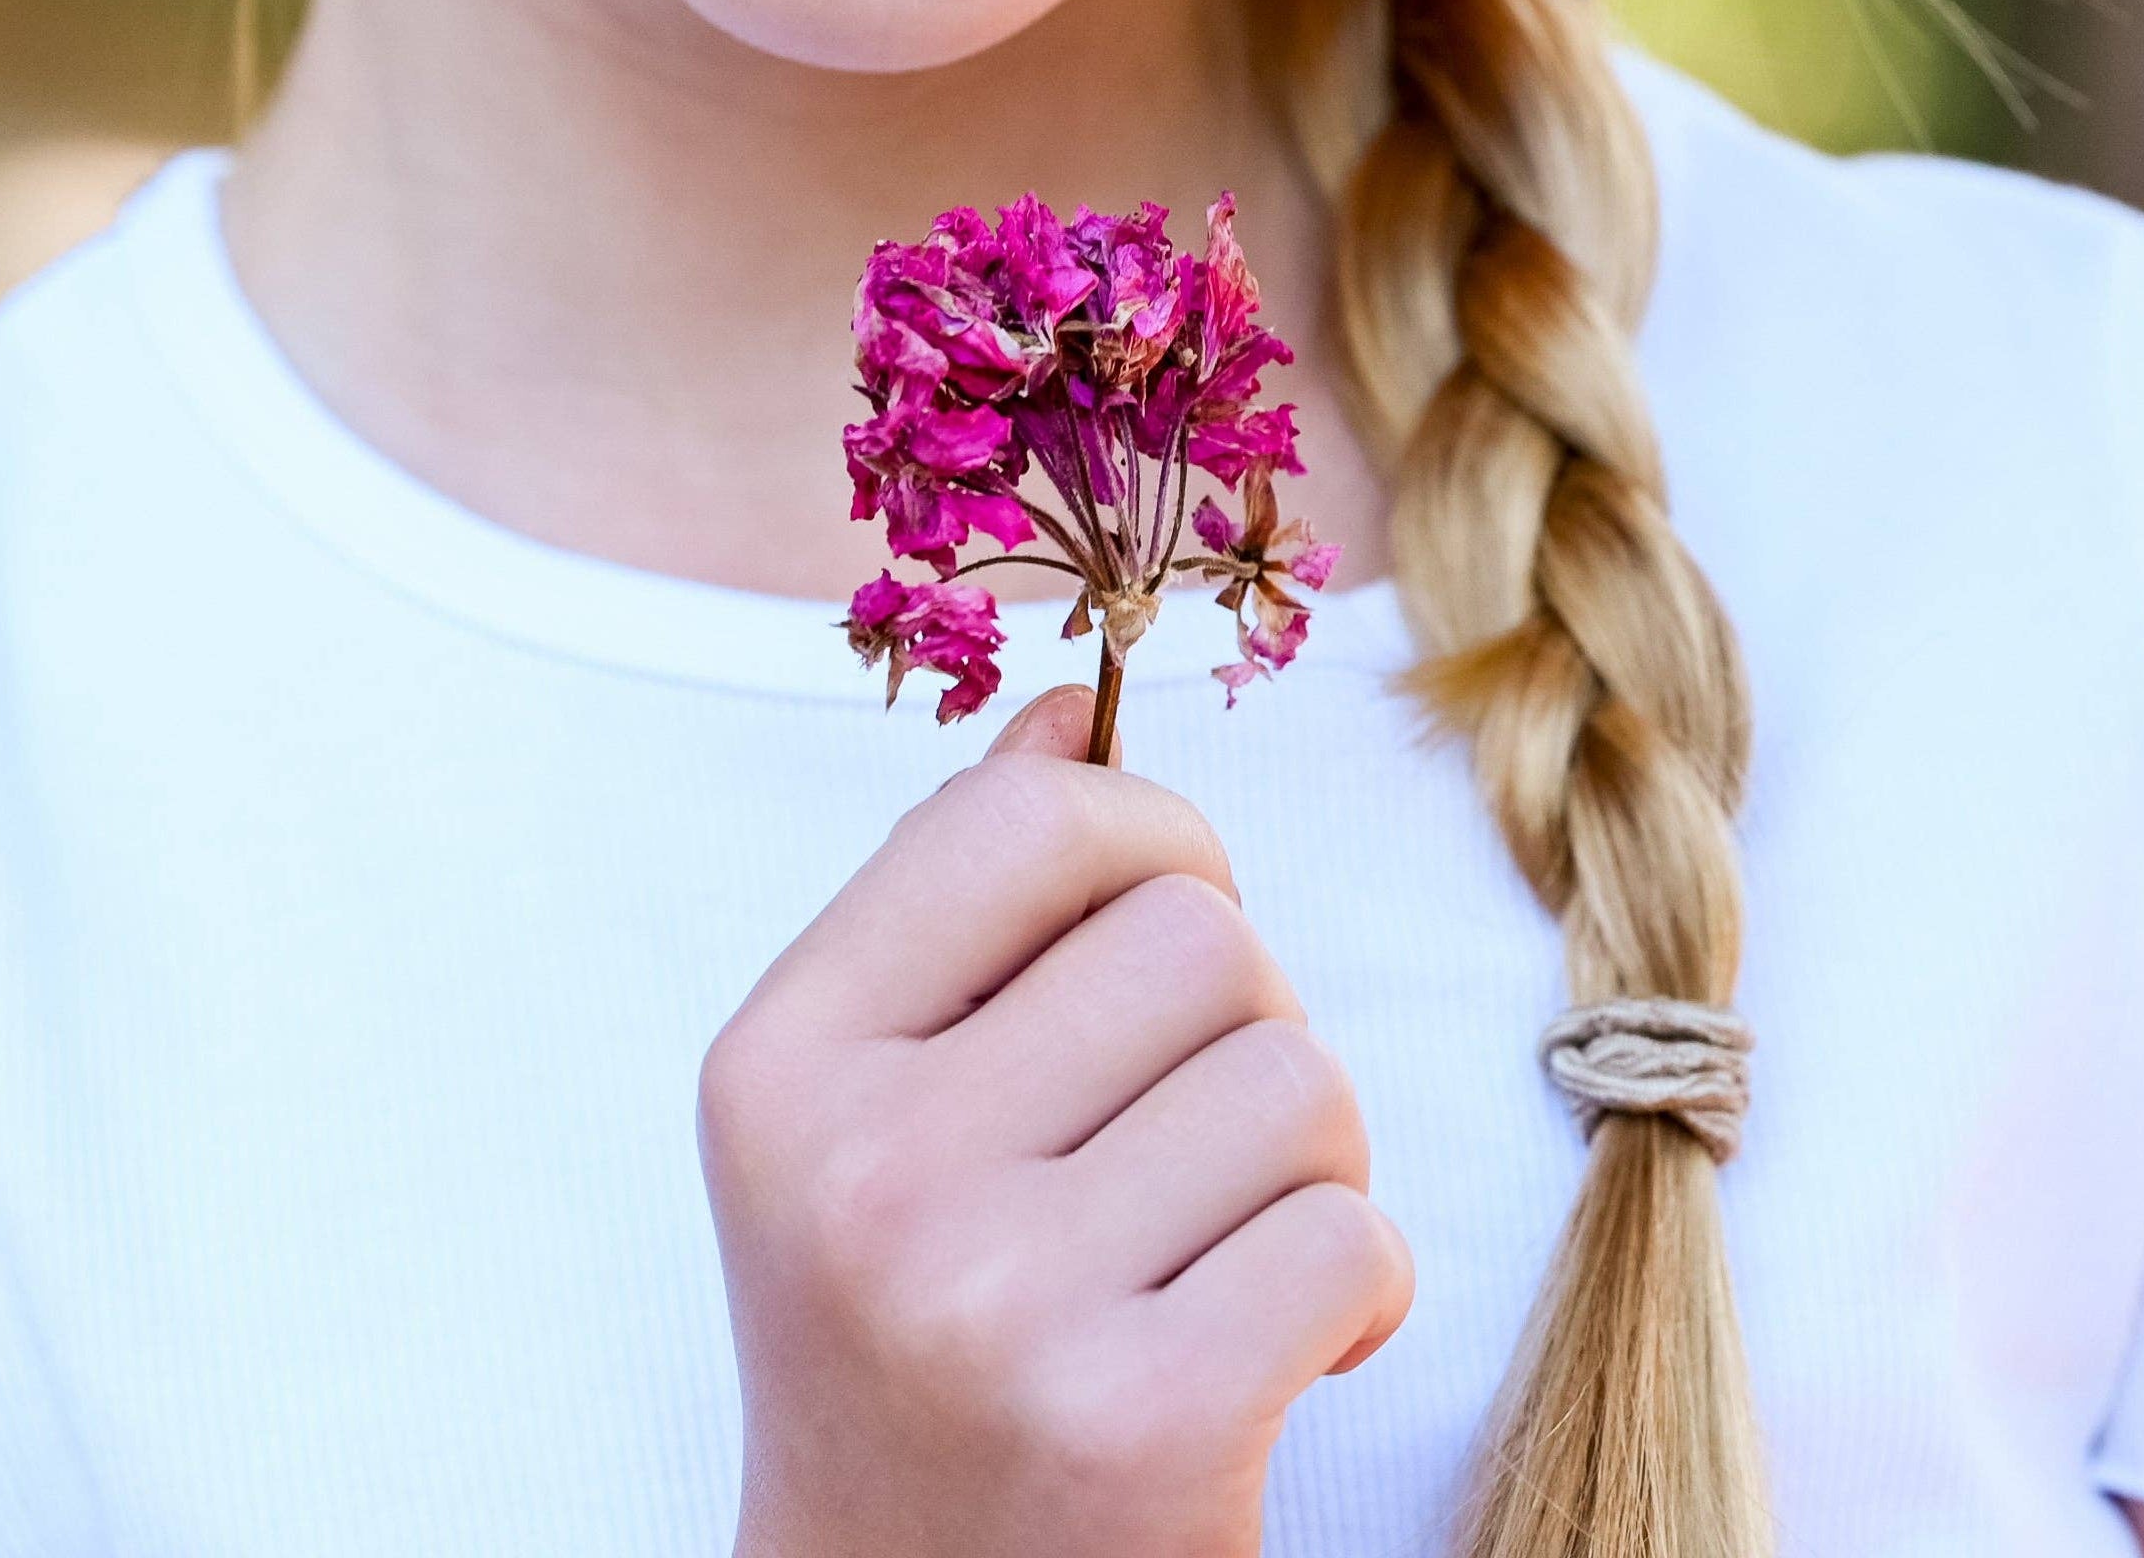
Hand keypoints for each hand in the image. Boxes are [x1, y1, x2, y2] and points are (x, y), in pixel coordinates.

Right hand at [699, 682, 1412, 1557]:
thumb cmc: (918, 1353)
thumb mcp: (869, 1126)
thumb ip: (957, 913)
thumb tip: (1066, 713)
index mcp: (781, 1069)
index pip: (1029, 820)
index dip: (1148, 840)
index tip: (1159, 931)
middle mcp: (864, 1176)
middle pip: (1196, 935)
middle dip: (1246, 1024)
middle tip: (1192, 1143)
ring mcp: (993, 1305)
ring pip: (1297, 1080)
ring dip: (1312, 1167)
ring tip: (1230, 1254)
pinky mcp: (1137, 1430)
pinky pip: (1354, 1239)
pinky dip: (1362, 1295)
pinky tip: (1281, 1356)